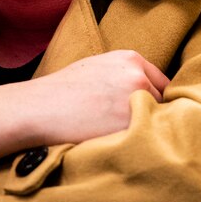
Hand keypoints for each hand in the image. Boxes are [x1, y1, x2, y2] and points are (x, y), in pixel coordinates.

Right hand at [0, 50, 169, 163]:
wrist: (37, 108)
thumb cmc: (61, 91)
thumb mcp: (97, 67)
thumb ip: (125, 74)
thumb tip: (151, 92)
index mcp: (130, 58)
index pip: (162, 83)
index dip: (154, 100)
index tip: (144, 113)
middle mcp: (136, 75)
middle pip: (163, 102)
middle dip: (152, 115)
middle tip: (132, 127)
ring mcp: (134, 100)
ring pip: (157, 121)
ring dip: (147, 129)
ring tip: (123, 135)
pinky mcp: (127, 124)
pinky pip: (146, 137)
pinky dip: (139, 143)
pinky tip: (120, 143)